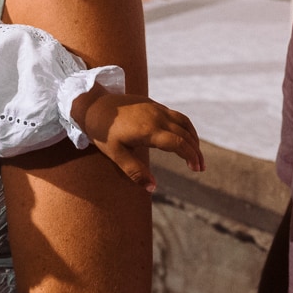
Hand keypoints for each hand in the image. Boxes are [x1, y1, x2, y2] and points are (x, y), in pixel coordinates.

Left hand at [81, 90, 203, 191]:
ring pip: (183, 122)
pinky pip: (175, 115)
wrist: (92, 105)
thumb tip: (152, 188)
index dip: (191, 156)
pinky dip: (185, 127)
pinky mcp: (153, 104)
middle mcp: (156, 116)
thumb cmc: (102, 132)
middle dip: (196, 151)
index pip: (179, 143)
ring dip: (193, 137)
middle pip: (185, 134)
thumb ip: (135, 172)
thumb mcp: (116, 155)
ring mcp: (156, 108)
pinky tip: (184, 137)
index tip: (196, 169)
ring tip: (196, 153)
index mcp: (149, 130)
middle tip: (200, 167)